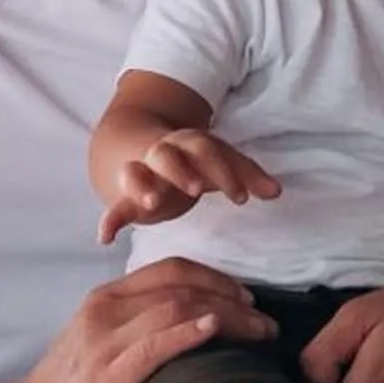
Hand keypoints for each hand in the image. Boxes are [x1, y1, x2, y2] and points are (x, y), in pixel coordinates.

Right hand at [1, 259, 276, 382]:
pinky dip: (189, 331)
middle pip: (182, 284)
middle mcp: (105, 309)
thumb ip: (132, 331)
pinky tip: (214, 329)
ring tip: (259, 331)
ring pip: (177, 307)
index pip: (171, 270)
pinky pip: (155, 342)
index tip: (246, 298)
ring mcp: (105, 339)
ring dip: (228, 316)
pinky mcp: (108, 373)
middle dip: (232, 296)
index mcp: (104, 299)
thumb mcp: (98, 349)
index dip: (215, 278)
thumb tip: (185, 332)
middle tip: (265, 318)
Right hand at [96, 132, 280, 244]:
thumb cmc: (192, 162)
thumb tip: (278, 192)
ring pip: (134, 172)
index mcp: (189, 145)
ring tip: (150, 203)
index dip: (223, 171)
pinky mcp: (126, 199)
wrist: (143, 149)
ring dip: (141, 185)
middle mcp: (162, 155)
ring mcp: (141, 175)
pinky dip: (108, 220)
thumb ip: (246, 176)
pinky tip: (105, 238)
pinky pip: (114, 205)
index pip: (206, 150)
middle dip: (180, 168)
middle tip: (197, 189)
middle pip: (167, 153)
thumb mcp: (218, 164)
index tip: (240, 198)